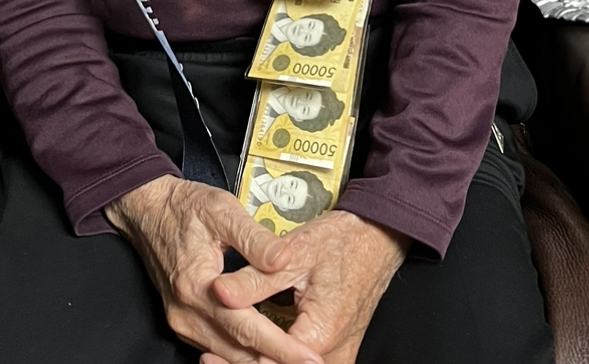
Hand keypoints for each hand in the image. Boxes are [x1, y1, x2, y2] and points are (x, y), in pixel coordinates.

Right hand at [104, 175, 325, 363]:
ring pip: (227, 355)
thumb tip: (284, 260)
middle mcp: (187, 313)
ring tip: (293, 361)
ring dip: (260, 361)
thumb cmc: (184, 207)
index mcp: (197, 285)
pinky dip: (242, 354)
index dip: (281, 347)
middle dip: (276, 361)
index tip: (309, 358)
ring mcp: (182, 321)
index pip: (247, 327)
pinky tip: (264, 352)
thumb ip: (255, 238)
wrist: (146, 209)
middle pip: (238, 351)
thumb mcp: (222, 210)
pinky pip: (216, 348)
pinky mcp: (182, 322)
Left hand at [209, 210, 410, 363]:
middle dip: (246, 363)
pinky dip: (278, 360)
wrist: (377, 238)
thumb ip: (255, 277)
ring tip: (224, 355)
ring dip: (260, 362)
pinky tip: (254, 351)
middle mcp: (333, 353)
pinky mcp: (337, 350)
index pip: (271, 361)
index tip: (211, 353)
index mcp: (321, 332)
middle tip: (211, 358)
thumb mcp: (295, 252)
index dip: (237, 359)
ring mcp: (339, 355)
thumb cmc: (342, 242)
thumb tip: (218, 291)